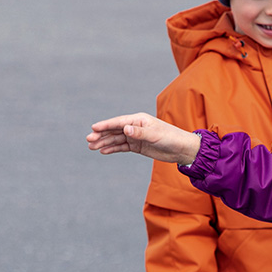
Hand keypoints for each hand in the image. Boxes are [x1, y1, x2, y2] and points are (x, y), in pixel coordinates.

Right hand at [86, 113, 200, 164]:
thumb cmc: (171, 138)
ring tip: (91, 146)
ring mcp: (136, 137)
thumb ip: (139, 133)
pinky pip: (122, 147)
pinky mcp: (138, 146)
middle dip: (101, 135)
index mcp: (139, 120)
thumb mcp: (155, 135)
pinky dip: (113, 148)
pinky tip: (103, 151)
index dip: (106, 125)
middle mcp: (135, 127)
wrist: (182, 149)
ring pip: (116, 139)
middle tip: (88, 140)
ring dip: (104, 142)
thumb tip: (125, 129)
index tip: (93, 128)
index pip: (119, 122)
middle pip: (114, 130)